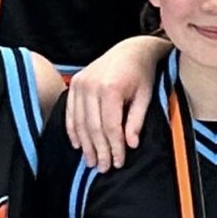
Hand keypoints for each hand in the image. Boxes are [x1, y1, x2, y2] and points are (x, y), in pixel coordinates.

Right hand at [65, 36, 167, 169]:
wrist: (130, 49)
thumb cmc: (141, 74)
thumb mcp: (145, 97)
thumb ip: (136, 121)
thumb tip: (130, 145)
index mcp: (110, 88)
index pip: (110, 126)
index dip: (114, 147)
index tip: (118, 162)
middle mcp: (91, 85)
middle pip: (93, 127)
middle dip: (99, 150)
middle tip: (103, 168)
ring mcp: (80, 83)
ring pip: (80, 122)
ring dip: (85, 145)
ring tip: (91, 161)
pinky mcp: (74, 84)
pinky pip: (70, 112)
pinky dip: (73, 130)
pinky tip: (78, 145)